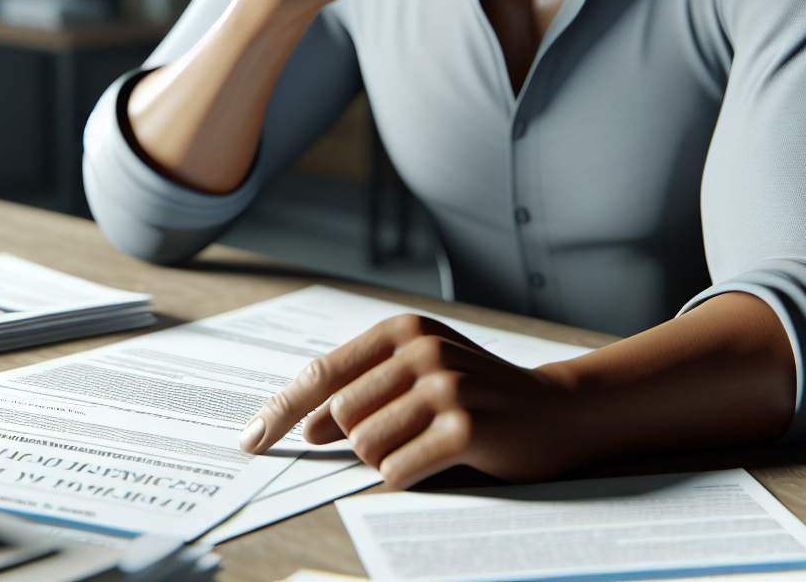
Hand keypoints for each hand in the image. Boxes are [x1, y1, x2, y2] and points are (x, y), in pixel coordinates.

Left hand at [238, 314, 576, 489]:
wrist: (553, 410)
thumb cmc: (476, 391)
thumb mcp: (418, 373)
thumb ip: (362, 389)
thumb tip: (305, 425)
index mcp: (403, 329)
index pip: (323, 371)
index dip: (280, 409)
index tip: (252, 438)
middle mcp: (422, 350)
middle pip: (341, 415)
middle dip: (356, 440)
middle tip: (401, 437)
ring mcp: (445, 386)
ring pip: (365, 445)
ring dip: (385, 458)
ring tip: (424, 444)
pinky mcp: (464, 427)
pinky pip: (397, 469)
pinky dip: (405, 475)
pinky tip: (435, 461)